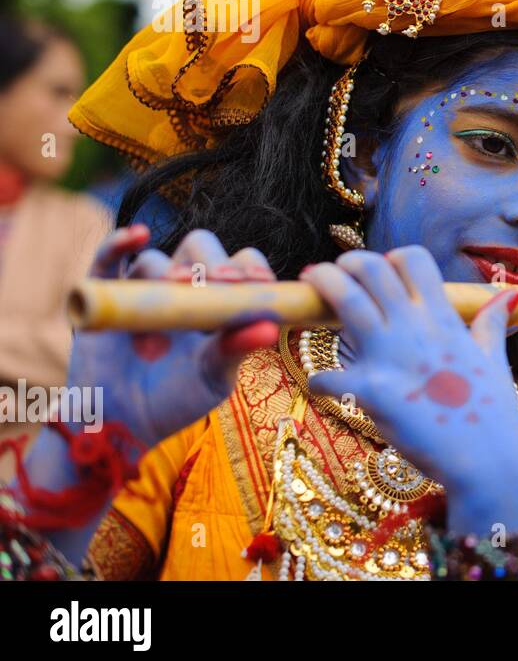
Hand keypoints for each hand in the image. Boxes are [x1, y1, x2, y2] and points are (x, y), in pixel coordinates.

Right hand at [64, 225, 280, 447]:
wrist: (122, 424)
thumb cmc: (176, 399)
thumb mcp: (212, 377)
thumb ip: (235, 349)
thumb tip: (270, 329)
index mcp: (219, 300)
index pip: (240, 264)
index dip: (250, 268)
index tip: (258, 285)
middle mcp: (183, 286)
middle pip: (200, 247)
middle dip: (211, 261)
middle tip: (218, 283)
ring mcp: (142, 288)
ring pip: (155, 262)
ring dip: (162, 285)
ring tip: (162, 338)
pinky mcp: (104, 293)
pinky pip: (108, 258)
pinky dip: (119, 242)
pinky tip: (137, 236)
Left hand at [301, 247, 517, 532]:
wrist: (486, 462)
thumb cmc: (493, 413)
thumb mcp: (493, 359)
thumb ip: (490, 324)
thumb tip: (507, 296)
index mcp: (443, 318)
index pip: (412, 259)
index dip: (392, 259)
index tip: (381, 272)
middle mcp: (415, 328)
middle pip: (370, 269)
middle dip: (346, 264)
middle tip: (331, 274)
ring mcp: (391, 356)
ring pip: (344, 299)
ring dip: (322, 288)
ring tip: (308, 292)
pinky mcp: (371, 391)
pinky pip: (328, 375)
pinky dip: (321, 379)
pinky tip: (324, 386)